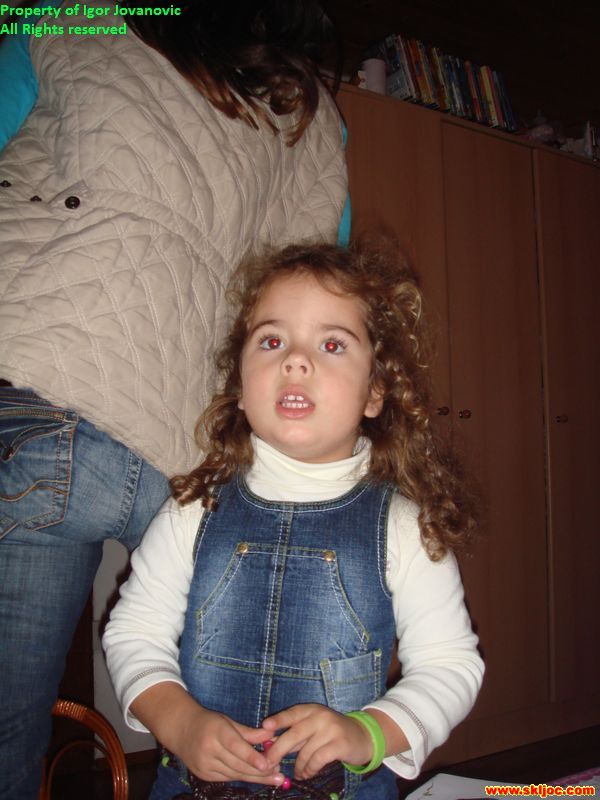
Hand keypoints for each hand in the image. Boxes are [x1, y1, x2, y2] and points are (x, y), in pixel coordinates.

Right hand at [130, 683, 281, 784]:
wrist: (181, 730)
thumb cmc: (209, 722)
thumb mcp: (228, 721)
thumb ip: (250, 731)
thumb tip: (272, 734)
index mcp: (216, 731)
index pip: (236, 746)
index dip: (252, 756)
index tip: (268, 765)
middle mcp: (209, 749)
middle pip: (237, 764)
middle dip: (260, 771)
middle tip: (279, 774)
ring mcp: (204, 765)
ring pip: (234, 774)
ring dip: (255, 777)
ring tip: (274, 778)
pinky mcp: (204, 775)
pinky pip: (227, 778)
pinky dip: (242, 778)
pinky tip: (257, 778)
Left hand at [261, 704, 373, 779]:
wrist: (362, 736)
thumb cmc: (331, 733)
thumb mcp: (314, 728)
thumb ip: (295, 734)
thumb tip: (271, 745)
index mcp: (312, 710)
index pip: (292, 713)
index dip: (278, 719)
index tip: (264, 726)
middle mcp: (321, 716)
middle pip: (294, 734)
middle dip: (278, 750)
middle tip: (268, 763)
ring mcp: (331, 729)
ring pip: (306, 751)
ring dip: (298, 766)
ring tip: (297, 773)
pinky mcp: (340, 744)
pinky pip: (318, 760)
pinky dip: (309, 769)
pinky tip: (307, 774)